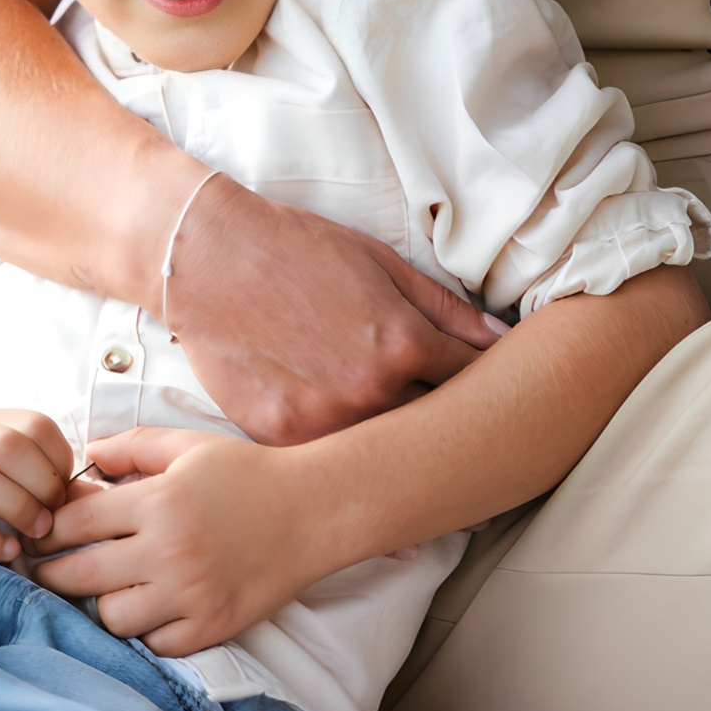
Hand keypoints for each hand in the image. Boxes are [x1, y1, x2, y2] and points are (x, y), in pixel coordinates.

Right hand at [0, 407, 74, 564]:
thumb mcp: (8, 477)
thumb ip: (47, 480)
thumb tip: (96, 496)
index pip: (36, 424)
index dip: (59, 459)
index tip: (63, 492)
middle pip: (7, 446)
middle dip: (40, 485)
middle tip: (52, 517)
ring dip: (16, 508)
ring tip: (35, 534)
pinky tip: (8, 552)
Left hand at [32, 427, 320, 654]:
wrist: (313, 512)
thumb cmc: (249, 474)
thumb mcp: (190, 446)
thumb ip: (134, 447)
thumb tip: (88, 454)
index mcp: (158, 503)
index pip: (74, 524)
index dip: (47, 530)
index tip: (39, 534)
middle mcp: (168, 553)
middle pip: (79, 576)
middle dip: (52, 573)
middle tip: (45, 570)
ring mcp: (190, 595)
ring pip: (112, 618)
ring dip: (102, 603)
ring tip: (107, 588)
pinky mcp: (211, 626)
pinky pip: (154, 644)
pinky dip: (145, 630)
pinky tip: (149, 608)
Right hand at [164, 176, 503, 445]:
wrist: (208, 259)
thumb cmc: (297, 250)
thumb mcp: (381, 264)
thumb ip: (445, 309)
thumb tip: (501, 338)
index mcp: (402, 342)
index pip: (470, 382)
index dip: (486, 387)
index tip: (497, 395)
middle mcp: (368, 389)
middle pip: (432, 427)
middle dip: (447, 423)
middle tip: (455, 423)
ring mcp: (322, 419)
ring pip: (381, 452)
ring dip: (395, 446)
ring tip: (397, 437)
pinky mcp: (279, 437)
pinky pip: (326, 459)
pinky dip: (339, 455)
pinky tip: (344, 444)